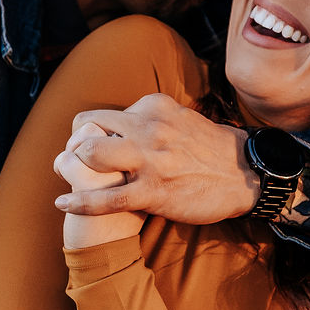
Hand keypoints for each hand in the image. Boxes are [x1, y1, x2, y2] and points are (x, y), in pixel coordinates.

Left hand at [54, 95, 260, 223]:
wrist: (247, 174)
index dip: (90, 131)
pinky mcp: (154, 192)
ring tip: (69, 177)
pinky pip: (106, 199)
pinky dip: (79, 202)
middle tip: (74, 161)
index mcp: (154, 106)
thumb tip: (121, 123)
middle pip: (87, 126)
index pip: (103, 113)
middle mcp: (149, 127)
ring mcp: (150, 160)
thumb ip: (150, 118)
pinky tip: (63, 203)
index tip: (90, 145)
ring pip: (92, 155)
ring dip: (73, 167)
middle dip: (74, 145)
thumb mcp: (180, 118)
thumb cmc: (213, 149)